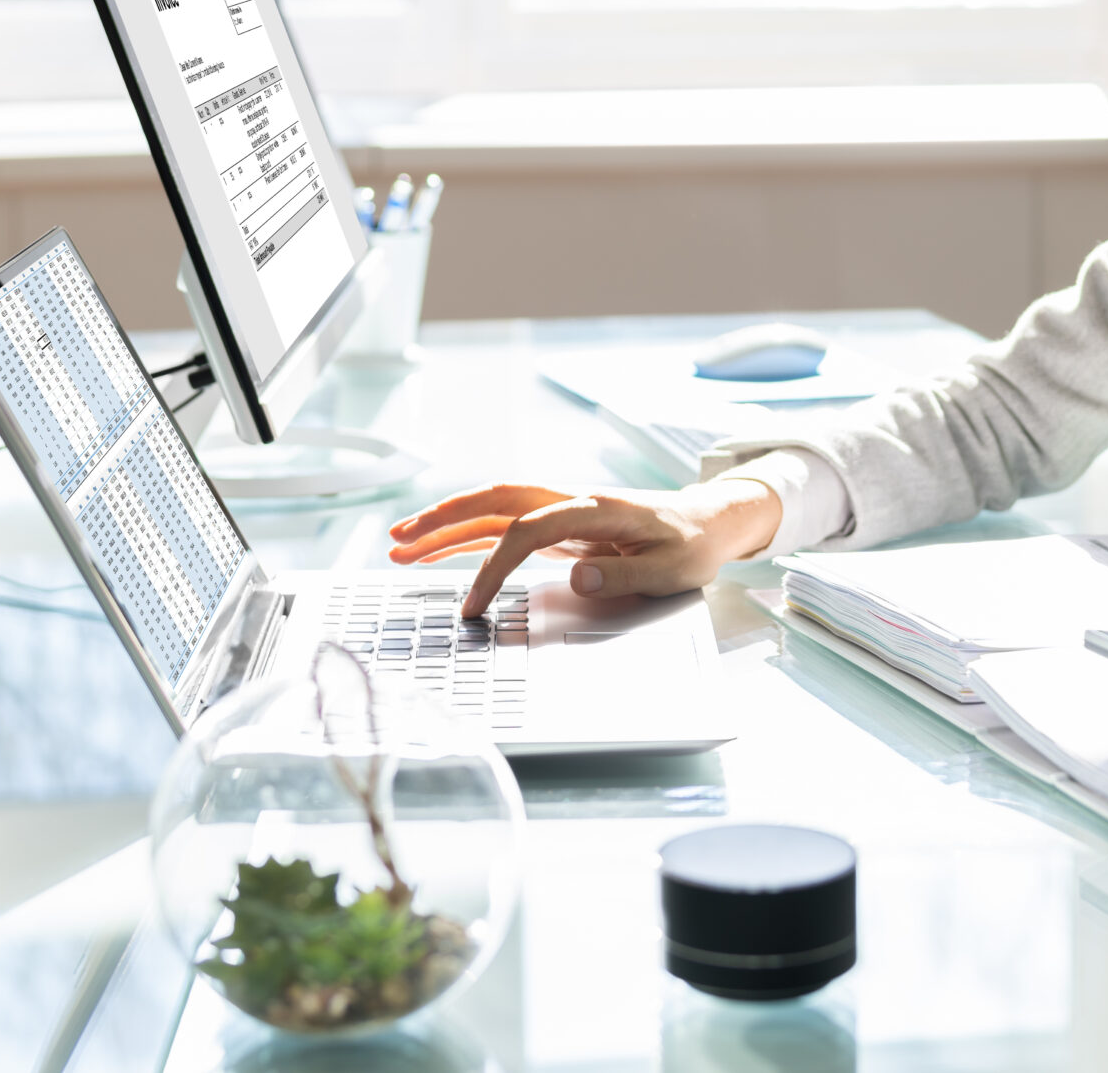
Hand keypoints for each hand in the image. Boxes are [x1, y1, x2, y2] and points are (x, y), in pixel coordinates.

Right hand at [386, 479, 783, 617]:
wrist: (708, 521)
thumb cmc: (690, 545)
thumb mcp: (669, 568)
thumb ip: (622, 573)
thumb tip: (576, 579)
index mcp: (595, 508)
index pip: (527, 531)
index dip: (493, 566)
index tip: (472, 606)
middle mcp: (571, 501)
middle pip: (495, 500)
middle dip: (444, 518)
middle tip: (399, 541)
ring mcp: (562, 510)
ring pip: (493, 509)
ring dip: (446, 524)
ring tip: (399, 545)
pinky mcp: (559, 525)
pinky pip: (504, 525)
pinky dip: (469, 535)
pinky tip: (440, 550)